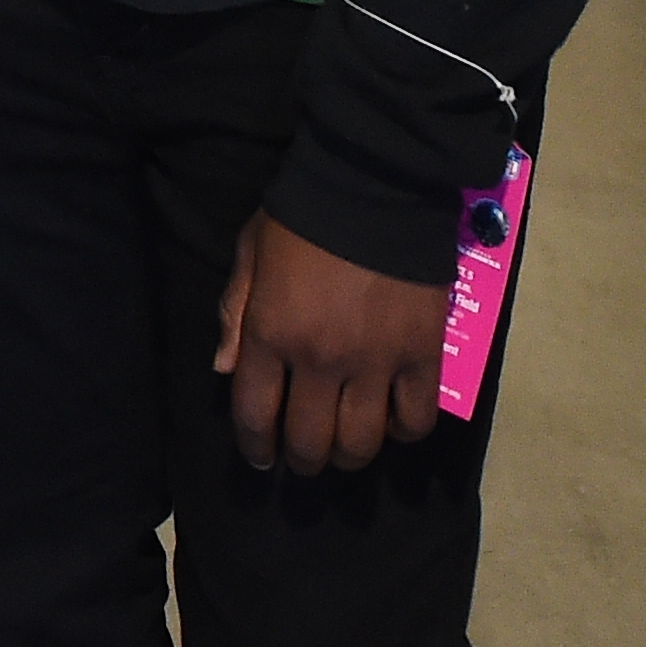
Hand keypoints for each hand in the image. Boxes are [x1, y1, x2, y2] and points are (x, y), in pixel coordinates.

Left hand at [212, 209, 449, 473]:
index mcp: (269, 333)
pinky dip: (403, 431)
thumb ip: (234, 312)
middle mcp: (318, 359)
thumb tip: (223, 369)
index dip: (255, 444)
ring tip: (347, 449)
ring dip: (350, 456)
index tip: (261, 456)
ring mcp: (374, 362)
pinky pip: (415, 418)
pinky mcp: (422, 356)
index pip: (253, 412)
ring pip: (361, 442)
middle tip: (305, 456)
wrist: (374, 186)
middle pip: (309, 440)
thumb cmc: (302, 217)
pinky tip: (393, 422)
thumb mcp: (250, 253)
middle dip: (302, 460)